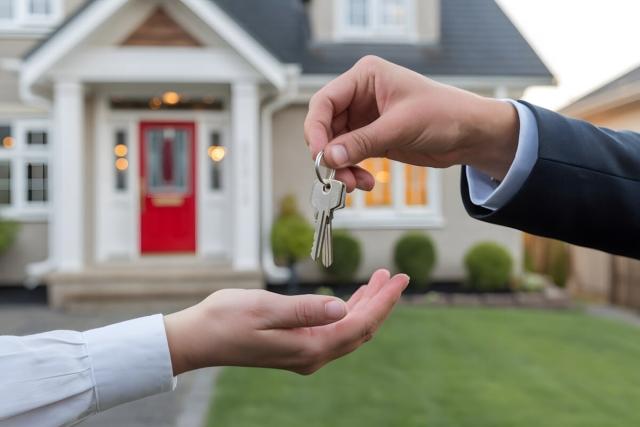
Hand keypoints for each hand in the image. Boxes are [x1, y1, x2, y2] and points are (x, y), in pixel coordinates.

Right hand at [164, 269, 408, 374]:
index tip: (401, 279)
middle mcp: (312, 355)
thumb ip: (306, 309)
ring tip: (380, 279)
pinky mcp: (296, 346)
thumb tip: (342, 307)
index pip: (360, 324)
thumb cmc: (226, 320)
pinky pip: (333, 329)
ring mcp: (305, 353)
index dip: (384, 301)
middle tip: (396, 275)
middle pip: (360, 328)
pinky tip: (352, 297)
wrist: (198, 339)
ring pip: (348, 329)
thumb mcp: (265, 308)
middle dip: (381, 302)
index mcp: (309, 347)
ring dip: (366, 304)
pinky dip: (347, 310)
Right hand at [304, 55, 519, 190]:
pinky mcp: (372, 138)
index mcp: (365, 77)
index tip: (319, 154)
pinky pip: (350, 157)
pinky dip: (352, 171)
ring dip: (341, 168)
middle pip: (325, 127)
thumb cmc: (445, 114)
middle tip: (337, 176)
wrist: (471, 134)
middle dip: (330, 154)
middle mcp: (360, 96)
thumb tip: (329, 157)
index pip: (325, 101)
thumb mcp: (401, 126)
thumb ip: (362, 142)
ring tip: (355, 185)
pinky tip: (365, 182)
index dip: (316, 129)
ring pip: (335, 146)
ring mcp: (364, 119)